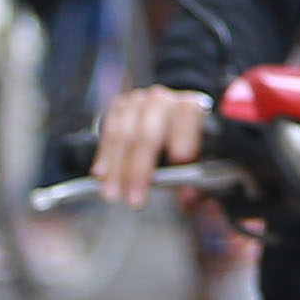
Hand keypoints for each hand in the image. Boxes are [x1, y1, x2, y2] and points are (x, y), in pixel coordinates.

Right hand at [90, 84, 220, 207]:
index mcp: (190, 106)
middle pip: (148, 133)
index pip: (188, 114)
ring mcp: (138, 102)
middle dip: (139, 169)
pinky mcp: (118, 108)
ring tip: (113, 194)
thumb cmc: (185, 144)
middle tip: (135, 199)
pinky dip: (104, 157)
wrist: (167, 119)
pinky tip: (102, 175)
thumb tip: (189, 198)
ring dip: (116, 169)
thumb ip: (197, 179)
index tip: (181, 159)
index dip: (184, 135)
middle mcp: (163, 100)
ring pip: (122, 135)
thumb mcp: (197, 158)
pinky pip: (107, 134)